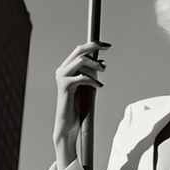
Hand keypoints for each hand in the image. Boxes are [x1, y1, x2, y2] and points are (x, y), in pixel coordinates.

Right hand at [53, 40, 110, 169]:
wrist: (68, 125)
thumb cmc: (78, 106)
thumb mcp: (87, 86)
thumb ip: (91, 74)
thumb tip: (102, 64)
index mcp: (66, 68)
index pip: (79, 50)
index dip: (93, 45)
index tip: (107, 45)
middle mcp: (61, 70)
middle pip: (78, 51)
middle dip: (94, 47)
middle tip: (108, 48)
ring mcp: (61, 77)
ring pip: (81, 61)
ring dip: (95, 65)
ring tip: (102, 72)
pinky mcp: (64, 86)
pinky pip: (82, 76)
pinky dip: (93, 80)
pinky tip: (99, 86)